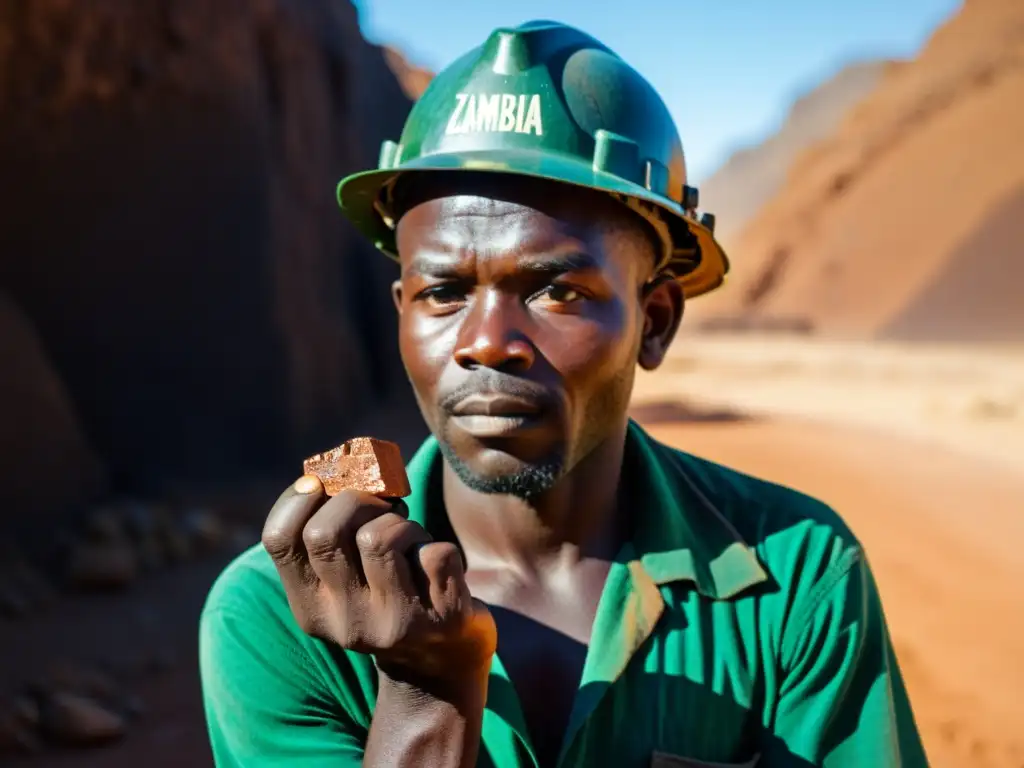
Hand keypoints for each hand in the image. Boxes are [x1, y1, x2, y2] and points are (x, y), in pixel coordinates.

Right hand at [261, 475, 496, 680]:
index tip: (324, 485)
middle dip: (358, 501)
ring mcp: (393, 625)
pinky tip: (437, 570)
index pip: (278, 539)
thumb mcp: (347, 579)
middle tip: (380, 510)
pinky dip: (440, 548)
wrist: (441, 664)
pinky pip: (436, 553)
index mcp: (311, 609)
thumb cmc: (389, 595)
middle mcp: (345, 624)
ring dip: (403, 524)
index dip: (298, 498)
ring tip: (411, 542)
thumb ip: (333, 535)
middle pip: (326, 532)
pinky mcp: (440, 621)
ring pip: (380, 536)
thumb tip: (335, 467)